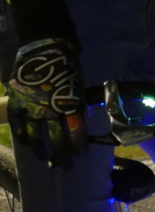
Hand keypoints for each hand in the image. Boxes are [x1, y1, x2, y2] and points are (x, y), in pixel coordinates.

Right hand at [8, 38, 86, 166]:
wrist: (44, 45)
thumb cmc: (67, 63)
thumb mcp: (78, 84)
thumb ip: (76, 103)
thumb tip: (79, 120)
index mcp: (69, 103)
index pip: (76, 131)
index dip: (78, 146)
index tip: (81, 155)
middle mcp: (50, 109)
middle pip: (57, 139)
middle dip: (63, 156)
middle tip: (67, 167)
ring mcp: (31, 106)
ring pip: (36, 136)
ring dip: (41, 150)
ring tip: (45, 158)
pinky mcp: (17, 101)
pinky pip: (17, 123)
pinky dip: (21, 135)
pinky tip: (25, 143)